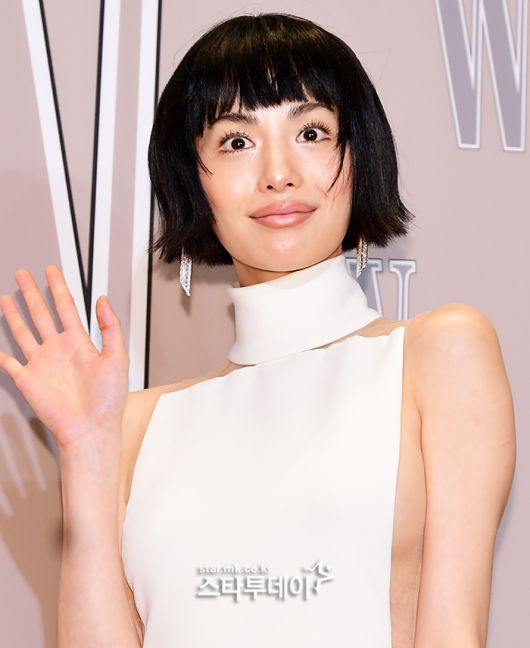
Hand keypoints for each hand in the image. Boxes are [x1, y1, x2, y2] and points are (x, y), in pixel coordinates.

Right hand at [0, 265, 128, 447]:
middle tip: (22, 273)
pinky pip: (10, 365)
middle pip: (41, 313)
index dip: (58, 288)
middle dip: (31, 293)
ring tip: (6, 297)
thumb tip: (103, 299)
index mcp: (79, 342)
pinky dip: (3, 356)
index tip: (51, 270)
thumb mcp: (117, 357)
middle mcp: (58, 349)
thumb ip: (110, 327)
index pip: (66, 307)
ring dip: (14, 315)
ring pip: (23, 332)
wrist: (91, 427)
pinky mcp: (28, 380)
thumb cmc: (108, 398)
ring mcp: (41, 363)